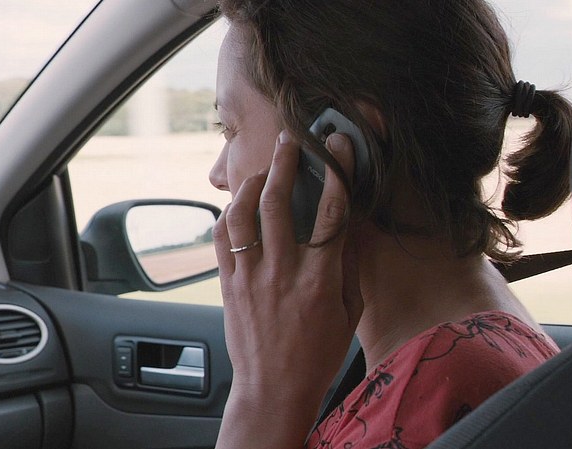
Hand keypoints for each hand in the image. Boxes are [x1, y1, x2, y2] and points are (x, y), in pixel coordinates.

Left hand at [213, 130, 363, 447]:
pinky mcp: (229, 286)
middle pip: (279, 202)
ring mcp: (251, 278)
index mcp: (320, 280)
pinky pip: (222, 239)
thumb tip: (348, 229)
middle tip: (291, 141)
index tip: (338, 148)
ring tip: (263, 172)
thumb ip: (348, 269)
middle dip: (286, 163)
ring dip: (252, 184)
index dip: (337, 173)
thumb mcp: (348, 314)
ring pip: (244, 215)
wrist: (274, 390)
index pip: (331, 213)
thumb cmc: (316, 356)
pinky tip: (239, 207)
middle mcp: (283, 272)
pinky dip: (229, 215)